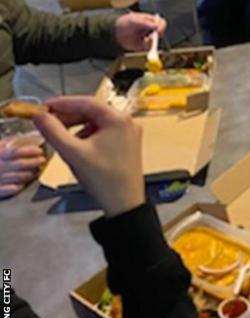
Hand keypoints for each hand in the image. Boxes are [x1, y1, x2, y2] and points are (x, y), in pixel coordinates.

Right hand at [0, 142, 44, 197]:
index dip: (29, 151)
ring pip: (17, 177)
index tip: (39, 150)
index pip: (15, 152)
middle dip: (33, 162)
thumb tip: (20, 139)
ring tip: (35, 172)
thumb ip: (5, 144)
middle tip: (42, 160)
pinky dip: (16, 187)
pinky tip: (21, 185)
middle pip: (19, 164)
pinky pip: (9, 190)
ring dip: (29, 175)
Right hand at [33, 97, 144, 217]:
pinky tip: (78, 146)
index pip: (86, 102)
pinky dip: (89, 135)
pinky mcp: (128, 144)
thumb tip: (39, 116)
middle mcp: (128, 122)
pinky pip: (104, 132)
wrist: (124, 204)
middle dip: (69, 116)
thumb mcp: (72, 152)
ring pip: (97, 122)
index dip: (62, 103)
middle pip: (92, 111)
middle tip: (49, 122)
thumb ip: (53, 131)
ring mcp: (129, 134)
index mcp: (118, 120)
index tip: (44, 108)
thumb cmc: (103, 179)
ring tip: (62, 137)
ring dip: (78, 126)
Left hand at [115, 12, 166, 51]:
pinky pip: (149, 49)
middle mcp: (152, 29)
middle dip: (156, 37)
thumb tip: (156, 26)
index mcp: (150, 20)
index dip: (161, 28)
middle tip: (148, 38)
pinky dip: (146, 48)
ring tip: (142, 41)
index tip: (157, 32)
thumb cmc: (125, 24)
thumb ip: (144, 23)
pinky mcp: (146, 46)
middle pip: (161, 34)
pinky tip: (140, 45)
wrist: (117, 33)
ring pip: (155, 43)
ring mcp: (149, 38)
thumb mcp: (133, 21)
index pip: (162, 23)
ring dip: (150, 43)